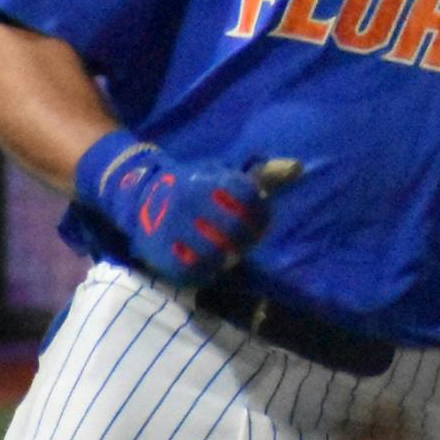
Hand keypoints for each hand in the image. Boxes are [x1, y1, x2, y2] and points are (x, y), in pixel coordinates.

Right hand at [77, 132, 300, 286]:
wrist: (139, 193)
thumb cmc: (194, 186)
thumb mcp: (225, 175)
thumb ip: (262, 177)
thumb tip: (299, 168)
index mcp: (209, 181)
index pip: (250, 202)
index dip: (261, 217)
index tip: (257, 223)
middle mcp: (191, 201)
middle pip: (235, 231)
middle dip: (244, 239)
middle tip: (241, 242)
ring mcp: (174, 227)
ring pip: (217, 254)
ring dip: (227, 257)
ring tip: (226, 253)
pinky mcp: (162, 251)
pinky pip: (193, 271)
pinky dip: (206, 271)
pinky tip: (209, 264)